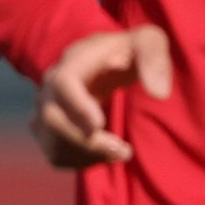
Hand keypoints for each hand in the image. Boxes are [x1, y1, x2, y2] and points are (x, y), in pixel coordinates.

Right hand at [31, 26, 173, 167]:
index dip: (78, 106)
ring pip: (51, 141)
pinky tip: (106, 156)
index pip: (63, 83)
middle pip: (52, 119)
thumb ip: (155, 60)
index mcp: (73, 61)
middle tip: (124, 151)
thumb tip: (159, 94)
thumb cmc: (130, 49)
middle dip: (87, 141)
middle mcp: (50, 86)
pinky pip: (55, 153)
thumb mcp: (148, 42)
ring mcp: (45, 109)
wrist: (107, 59)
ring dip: (86, 156)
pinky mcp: (47, 129)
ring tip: (121, 154)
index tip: (100, 125)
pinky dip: (80, 162)